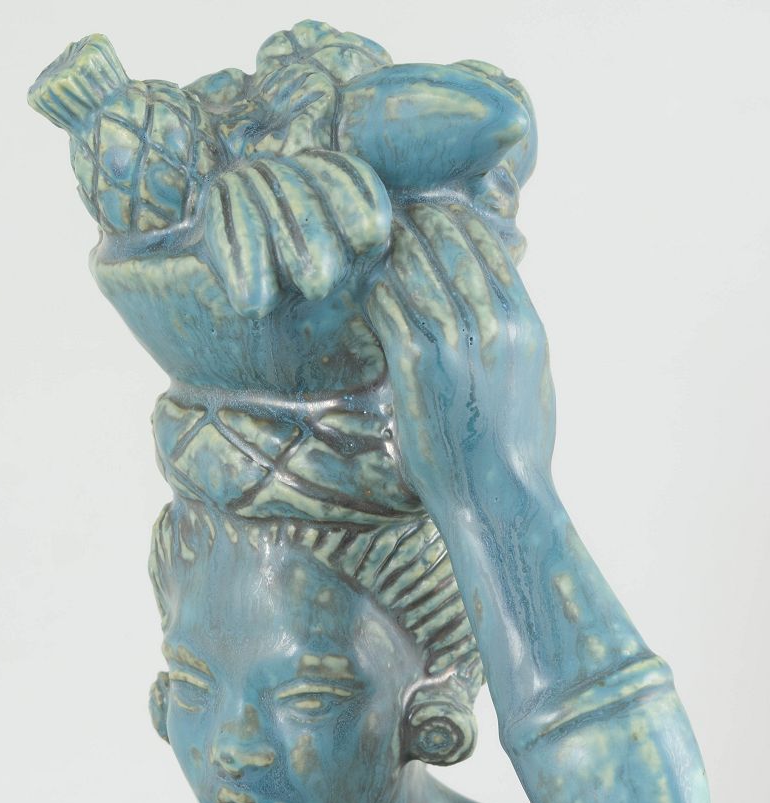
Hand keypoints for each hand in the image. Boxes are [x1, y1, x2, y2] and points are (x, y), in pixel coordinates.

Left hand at [367, 203, 555, 505]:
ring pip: (415, 267)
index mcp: (525, 325)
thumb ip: (514, 334)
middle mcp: (492, 326)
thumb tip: (501, 300)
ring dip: (391, 248)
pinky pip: (387, 305)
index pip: (490, 247)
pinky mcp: (414, 366)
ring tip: (371, 236)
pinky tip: (361, 284)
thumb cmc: (514, 451)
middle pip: (451, 244)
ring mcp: (453, 344)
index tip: (433, 211)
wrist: (498, 501)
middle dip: (420, 222)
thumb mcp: (532, 380)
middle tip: (394, 209)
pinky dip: (373, 288)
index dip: (457, 221)